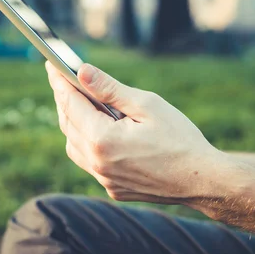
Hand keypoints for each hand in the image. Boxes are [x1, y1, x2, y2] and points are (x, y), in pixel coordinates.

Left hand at [46, 61, 224, 204]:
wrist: (203, 180)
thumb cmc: (180, 139)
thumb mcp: (147, 105)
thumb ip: (109, 89)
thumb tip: (81, 71)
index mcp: (102, 140)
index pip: (71, 104)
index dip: (60, 82)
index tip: (51, 65)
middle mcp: (97, 163)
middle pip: (68, 125)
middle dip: (64, 100)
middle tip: (61, 79)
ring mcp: (104, 179)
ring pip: (74, 146)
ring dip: (72, 123)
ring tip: (77, 102)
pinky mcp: (113, 188)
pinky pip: (88, 163)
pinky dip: (85, 143)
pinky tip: (94, 131)